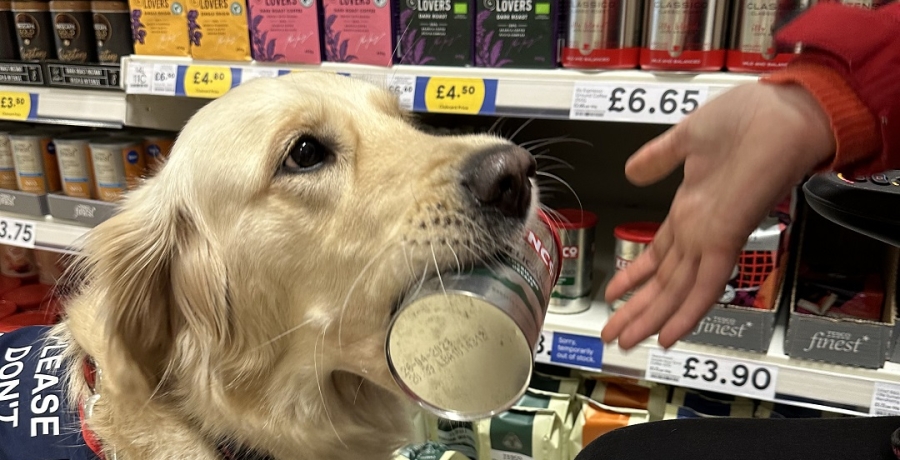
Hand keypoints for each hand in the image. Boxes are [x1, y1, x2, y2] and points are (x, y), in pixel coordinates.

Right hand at [602, 82, 835, 349]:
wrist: (783, 111)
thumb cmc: (748, 116)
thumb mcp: (687, 138)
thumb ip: (659, 157)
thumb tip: (633, 171)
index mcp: (692, 209)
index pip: (660, 254)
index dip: (637, 277)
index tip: (615, 295)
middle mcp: (700, 230)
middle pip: (663, 281)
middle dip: (636, 310)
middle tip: (613, 335)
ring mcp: (713, 238)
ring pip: (677, 291)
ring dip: (649, 319)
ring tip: (624, 342)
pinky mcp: (726, 239)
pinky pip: (704, 285)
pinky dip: (686, 314)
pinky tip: (668, 336)